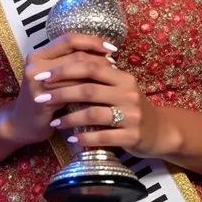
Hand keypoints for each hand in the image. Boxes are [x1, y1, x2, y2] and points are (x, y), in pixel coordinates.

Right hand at [0, 33, 116, 146]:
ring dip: (96, 75)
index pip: (69, 38)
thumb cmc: (44, 99)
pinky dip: (88, 91)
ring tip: (111, 77)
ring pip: (76, 72)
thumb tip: (104, 53)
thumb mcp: (55, 77)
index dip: (92, 40)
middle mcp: (35, 63)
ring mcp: (36, 81)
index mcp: (39, 53)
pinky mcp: (41, 99)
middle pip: (75, 54)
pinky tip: (99, 95)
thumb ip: (70, 63)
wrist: (22, 125)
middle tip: (114, 64)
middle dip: (98, 59)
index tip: (111, 47)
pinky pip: (71, 91)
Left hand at [41, 56, 166, 157]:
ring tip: (54, 122)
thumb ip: (100, 78)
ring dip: (70, 118)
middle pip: (89, 88)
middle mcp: (128, 92)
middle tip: (42, 97)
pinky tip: (72, 138)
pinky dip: (85, 137)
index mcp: (123, 76)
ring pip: (93, 113)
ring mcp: (132, 114)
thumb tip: (66, 63)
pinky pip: (103, 136)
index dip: (66, 69)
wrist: (159, 132)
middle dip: (62, 92)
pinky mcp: (132, 135)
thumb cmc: (131, 107)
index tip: (45, 75)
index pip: (91, 65)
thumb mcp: (119, 88)